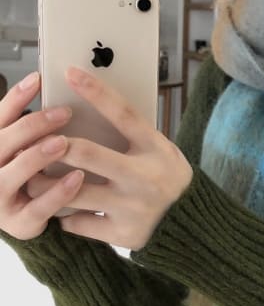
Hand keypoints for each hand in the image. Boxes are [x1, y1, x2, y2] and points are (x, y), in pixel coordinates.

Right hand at [0, 71, 83, 239]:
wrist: (24, 218)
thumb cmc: (28, 173)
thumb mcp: (24, 145)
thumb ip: (30, 122)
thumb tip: (45, 82)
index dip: (15, 98)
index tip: (38, 79)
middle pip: (2, 144)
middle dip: (32, 126)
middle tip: (64, 113)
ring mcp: (0, 199)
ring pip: (12, 176)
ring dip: (37, 157)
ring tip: (63, 143)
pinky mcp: (19, 223)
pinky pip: (37, 208)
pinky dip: (57, 192)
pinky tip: (77, 178)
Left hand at [27, 66, 192, 250]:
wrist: (190, 222)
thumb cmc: (166, 177)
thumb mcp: (161, 149)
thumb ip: (132, 134)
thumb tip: (91, 107)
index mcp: (155, 148)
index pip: (123, 114)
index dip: (96, 92)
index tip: (70, 72)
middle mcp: (144, 176)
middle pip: (88, 155)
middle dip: (55, 147)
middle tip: (34, 142)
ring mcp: (133, 207)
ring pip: (74, 192)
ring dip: (46, 184)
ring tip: (32, 178)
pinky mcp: (123, 233)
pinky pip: (79, 223)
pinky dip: (65, 215)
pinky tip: (61, 210)